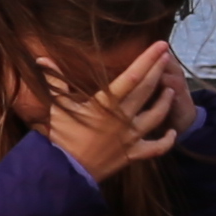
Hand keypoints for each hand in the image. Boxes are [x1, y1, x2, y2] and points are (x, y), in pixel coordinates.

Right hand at [34, 40, 197, 179]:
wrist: (66, 170)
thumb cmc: (61, 136)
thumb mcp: (56, 106)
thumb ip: (54, 80)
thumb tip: (42, 57)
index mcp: (106, 104)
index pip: (131, 76)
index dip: (147, 59)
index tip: (160, 45)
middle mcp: (123, 118)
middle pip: (147, 90)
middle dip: (158, 70)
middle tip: (168, 55)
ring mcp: (130, 137)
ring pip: (156, 116)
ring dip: (165, 101)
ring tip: (170, 88)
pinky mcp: (133, 154)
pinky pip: (156, 148)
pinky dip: (167, 141)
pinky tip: (173, 132)